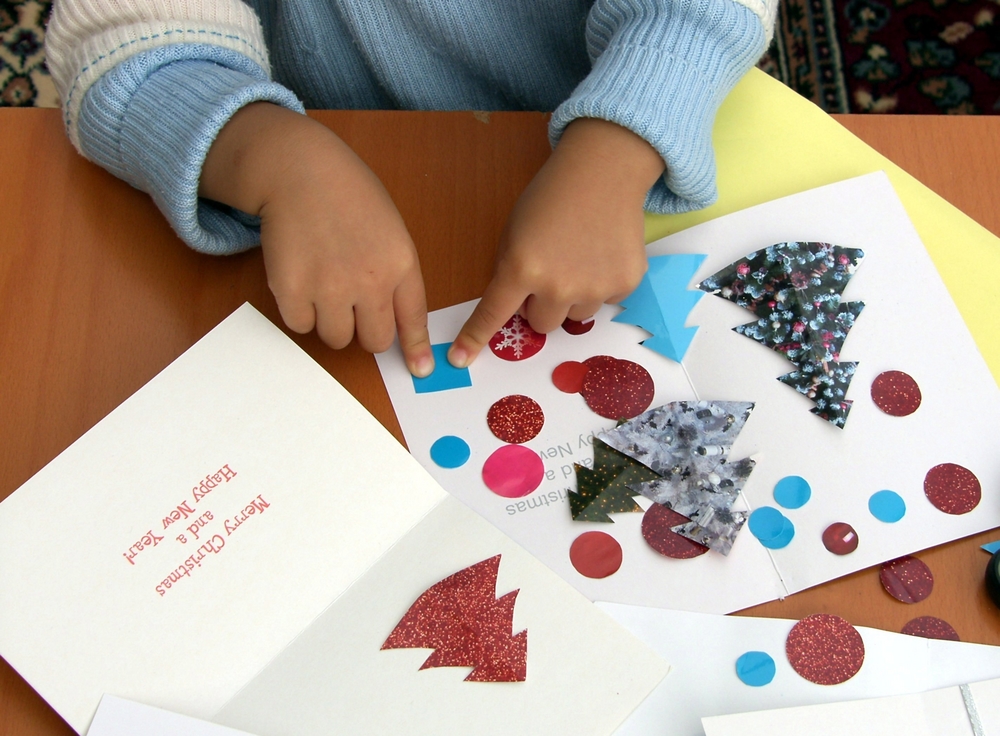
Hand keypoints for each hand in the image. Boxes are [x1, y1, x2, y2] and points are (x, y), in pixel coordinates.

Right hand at [200, 103, 433, 375]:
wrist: (299, 170)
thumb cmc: (348, 195)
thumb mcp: (391, 229)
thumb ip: (396, 272)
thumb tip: (394, 318)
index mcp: (400, 264)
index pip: (413, 319)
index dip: (416, 348)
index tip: (420, 368)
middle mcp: (369, 281)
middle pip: (374, 340)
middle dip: (365, 330)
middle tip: (352, 307)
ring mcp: (329, 287)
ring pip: (336, 338)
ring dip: (331, 321)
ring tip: (323, 285)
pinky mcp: (292, 289)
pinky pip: (300, 325)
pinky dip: (300, 311)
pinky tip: (301, 278)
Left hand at [448, 118, 664, 367]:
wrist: (604, 171)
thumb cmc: (552, 197)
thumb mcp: (514, 231)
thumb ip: (511, 270)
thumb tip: (513, 306)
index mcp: (522, 268)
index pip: (494, 314)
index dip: (475, 338)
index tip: (461, 359)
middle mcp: (558, 286)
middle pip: (541, 324)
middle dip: (541, 304)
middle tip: (551, 269)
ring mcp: (595, 288)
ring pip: (574, 316)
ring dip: (573, 297)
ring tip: (580, 257)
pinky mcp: (625, 284)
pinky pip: (605, 301)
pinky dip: (602, 283)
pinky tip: (602, 252)